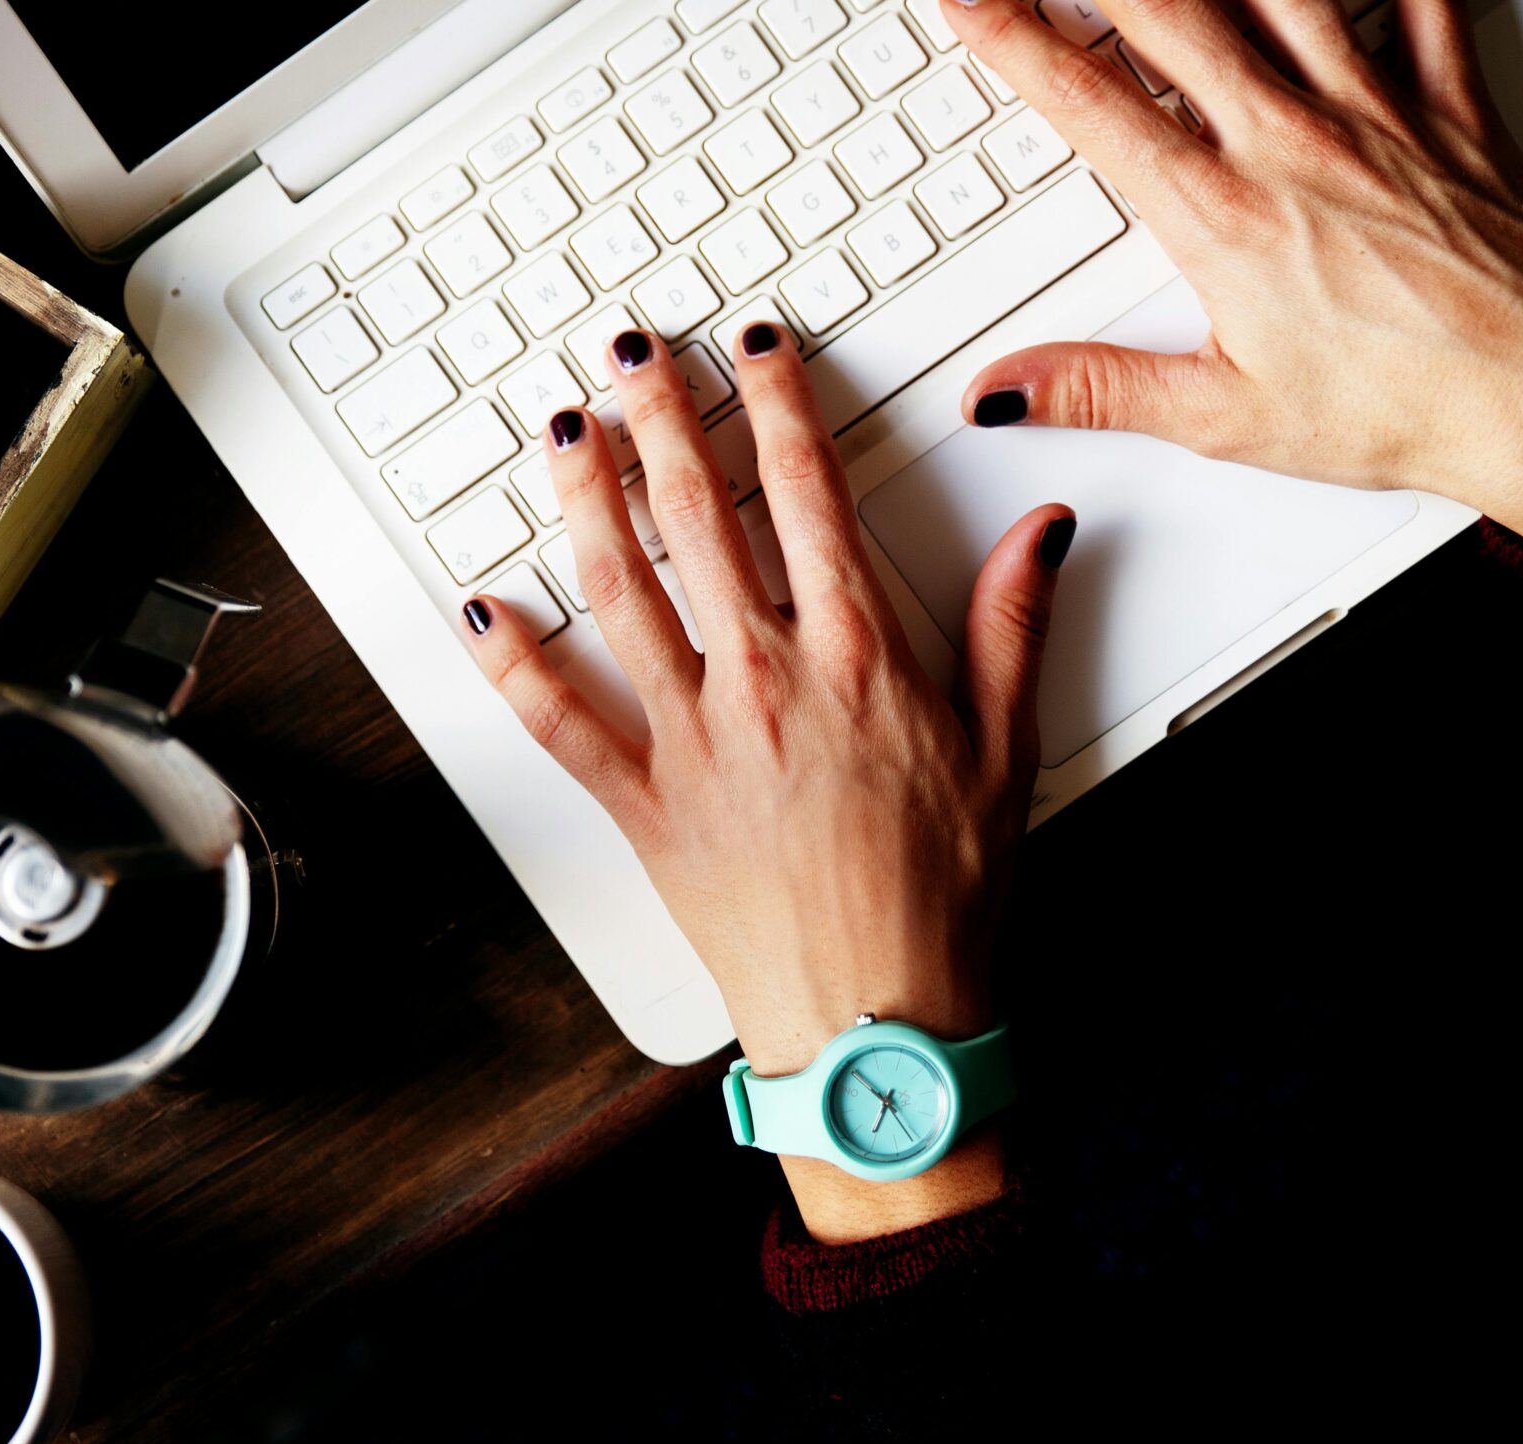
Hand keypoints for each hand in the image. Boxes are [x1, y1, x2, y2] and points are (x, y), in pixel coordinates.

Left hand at [460, 325, 1070, 1235]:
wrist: (876, 1018)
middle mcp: (763, 680)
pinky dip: (515, 664)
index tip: (755, 346)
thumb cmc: (941, 900)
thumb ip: (1012, 626)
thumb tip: (1039, 529)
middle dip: (661, 417)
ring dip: (586, 500)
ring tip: (562, 430)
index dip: (775, 402)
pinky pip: (562, 722)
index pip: (806, 491)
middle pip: (699, 516)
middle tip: (632, 352)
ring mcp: (692, 738)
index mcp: (856, 655)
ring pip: (620, 590)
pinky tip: (483, 610)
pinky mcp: (643, 803)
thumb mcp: (1007, 751)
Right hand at [944, 0, 1522, 559]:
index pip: (1088, 105)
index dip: (1013, 39)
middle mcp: (1291, 143)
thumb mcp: (1225, 416)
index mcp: (1221, 218)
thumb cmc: (1402, 408)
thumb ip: (1100, 388)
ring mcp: (1376, 111)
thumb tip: (1004, 390)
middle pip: (1171, 14)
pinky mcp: (1451, 106)